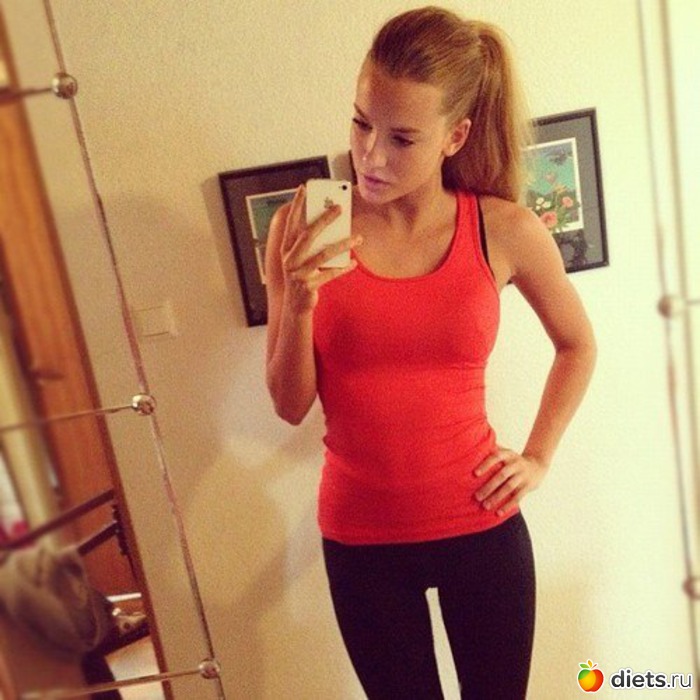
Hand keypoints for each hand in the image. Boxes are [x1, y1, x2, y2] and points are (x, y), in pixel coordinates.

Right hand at [280, 185, 361, 313]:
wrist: (295, 306)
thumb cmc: (301, 277)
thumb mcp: (301, 260)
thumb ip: (310, 245)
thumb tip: (329, 226)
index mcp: (286, 250)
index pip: (291, 223)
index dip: (296, 205)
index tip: (303, 188)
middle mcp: (290, 260)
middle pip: (308, 235)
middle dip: (324, 220)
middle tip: (339, 208)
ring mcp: (299, 274)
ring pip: (323, 255)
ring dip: (342, 245)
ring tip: (358, 238)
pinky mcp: (309, 286)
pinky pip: (330, 274)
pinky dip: (343, 268)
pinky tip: (354, 263)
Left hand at [473, 447, 548, 515]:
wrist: (537, 465)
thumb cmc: (513, 460)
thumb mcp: (506, 452)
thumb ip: (492, 450)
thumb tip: (471, 448)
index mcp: (508, 454)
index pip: (496, 457)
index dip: (486, 465)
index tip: (475, 474)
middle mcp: (516, 464)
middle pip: (501, 475)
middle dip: (489, 487)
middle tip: (477, 497)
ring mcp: (523, 475)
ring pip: (509, 487)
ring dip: (496, 497)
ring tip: (485, 506)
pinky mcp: (528, 486)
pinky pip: (518, 497)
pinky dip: (508, 505)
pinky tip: (499, 513)